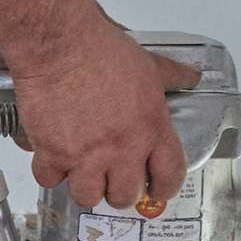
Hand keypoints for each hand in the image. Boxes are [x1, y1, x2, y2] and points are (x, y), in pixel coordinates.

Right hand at [0, 12, 200, 208]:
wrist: (59, 44)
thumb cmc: (100, 49)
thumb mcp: (147, 64)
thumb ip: (171, 76)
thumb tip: (191, 76)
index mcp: (151, 127)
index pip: (169, 175)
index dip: (163, 188)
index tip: (156, 191)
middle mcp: (123, 148)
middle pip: (125, 195)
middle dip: (119, 191)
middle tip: (110, 179)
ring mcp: (87, 155)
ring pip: (88, 197)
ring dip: (84, 187)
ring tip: (80, 172)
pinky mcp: (54, 154)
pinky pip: (51, 180)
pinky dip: (49, 172)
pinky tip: (51, 157)